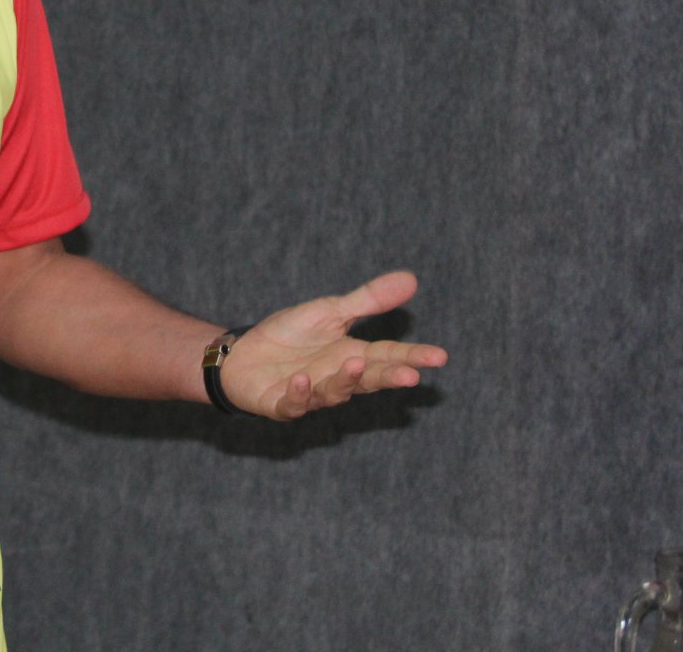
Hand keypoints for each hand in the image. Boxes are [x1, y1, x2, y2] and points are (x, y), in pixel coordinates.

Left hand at [221, 270, 446, 420]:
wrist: (243, 354)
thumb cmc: (290, 336)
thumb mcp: (331, 311)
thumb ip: (368, 301)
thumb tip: (412, 279)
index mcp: (352, 356)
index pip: (389, 355)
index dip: (413, 357)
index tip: (439, 356)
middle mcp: (336, 378)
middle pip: (368, 379)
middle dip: (388, 377)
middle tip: (411, 375)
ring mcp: (310, 394)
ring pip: (333, 393)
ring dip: (344, 381)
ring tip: (354, 364)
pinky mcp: (281, 403)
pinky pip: (292, 403)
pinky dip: (298, 395)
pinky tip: (301, 380)